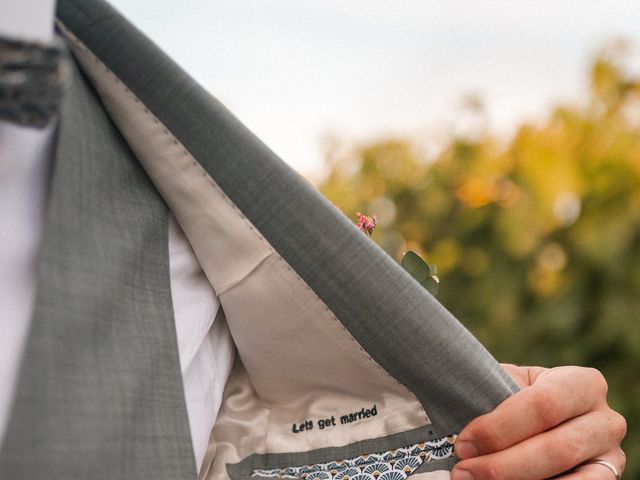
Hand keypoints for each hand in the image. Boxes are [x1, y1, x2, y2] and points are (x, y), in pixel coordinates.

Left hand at [451, 364, 626, 479]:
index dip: (500, 427)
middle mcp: (606, 420)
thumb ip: (495, 393)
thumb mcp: (509, 385)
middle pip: (556, 448)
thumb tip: (461, 411)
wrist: (536, 422)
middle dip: (502, 463)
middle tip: (464, 470)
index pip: (544, 405)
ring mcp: (611, 456)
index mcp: (582, 383)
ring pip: (566, 477)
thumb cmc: (515, 400)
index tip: (464, 443)